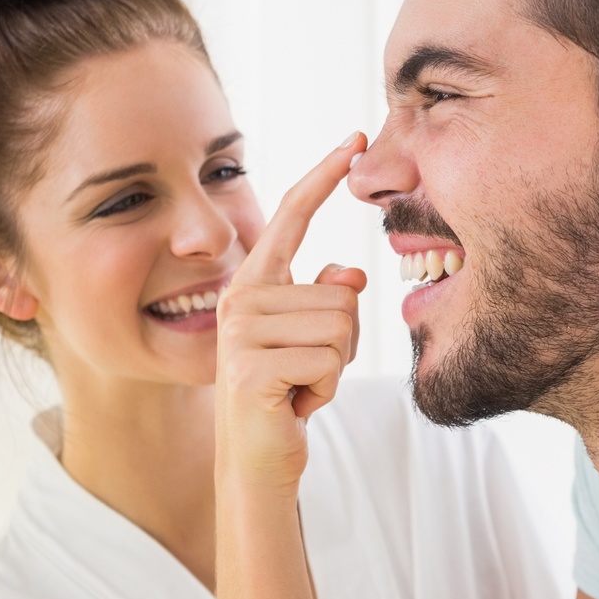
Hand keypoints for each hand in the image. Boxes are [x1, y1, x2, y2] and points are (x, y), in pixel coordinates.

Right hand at [215, 133, 367, 491]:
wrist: (258, 461)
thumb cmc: (288, 394)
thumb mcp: (315, 339)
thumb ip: (326, 298)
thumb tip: (350, 273)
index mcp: (254, 284)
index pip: (292, 215)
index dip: (324, 174)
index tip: (357, 137)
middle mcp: (241, 299)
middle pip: (342, 294)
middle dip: (343, 343)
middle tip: (306, 372)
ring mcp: (242, 333)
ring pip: (341, 326)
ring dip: (335, 368)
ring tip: (299, 386)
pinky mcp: (251, 367)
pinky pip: (327, 361)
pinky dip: (325, 390)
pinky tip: (295, 404)